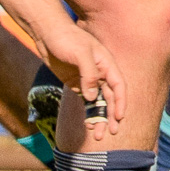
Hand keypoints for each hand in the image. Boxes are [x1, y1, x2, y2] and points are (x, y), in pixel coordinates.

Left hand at [34, 21, 126, 141]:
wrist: (48, 34)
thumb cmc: (67, 39)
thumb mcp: (80, 54)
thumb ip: (89, 75)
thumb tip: (92, 98)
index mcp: (107, 65)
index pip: (119, 86)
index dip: (121, 102)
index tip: (119, 118)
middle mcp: (101, 74)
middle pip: (110, 98)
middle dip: (112, 116)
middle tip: (111, 133)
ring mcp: (88, 80)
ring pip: (98, 103)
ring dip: (100, 118)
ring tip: (99, 135)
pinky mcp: (76, 84)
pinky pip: (86, 102)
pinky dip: (88, 114)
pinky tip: (88, 126)